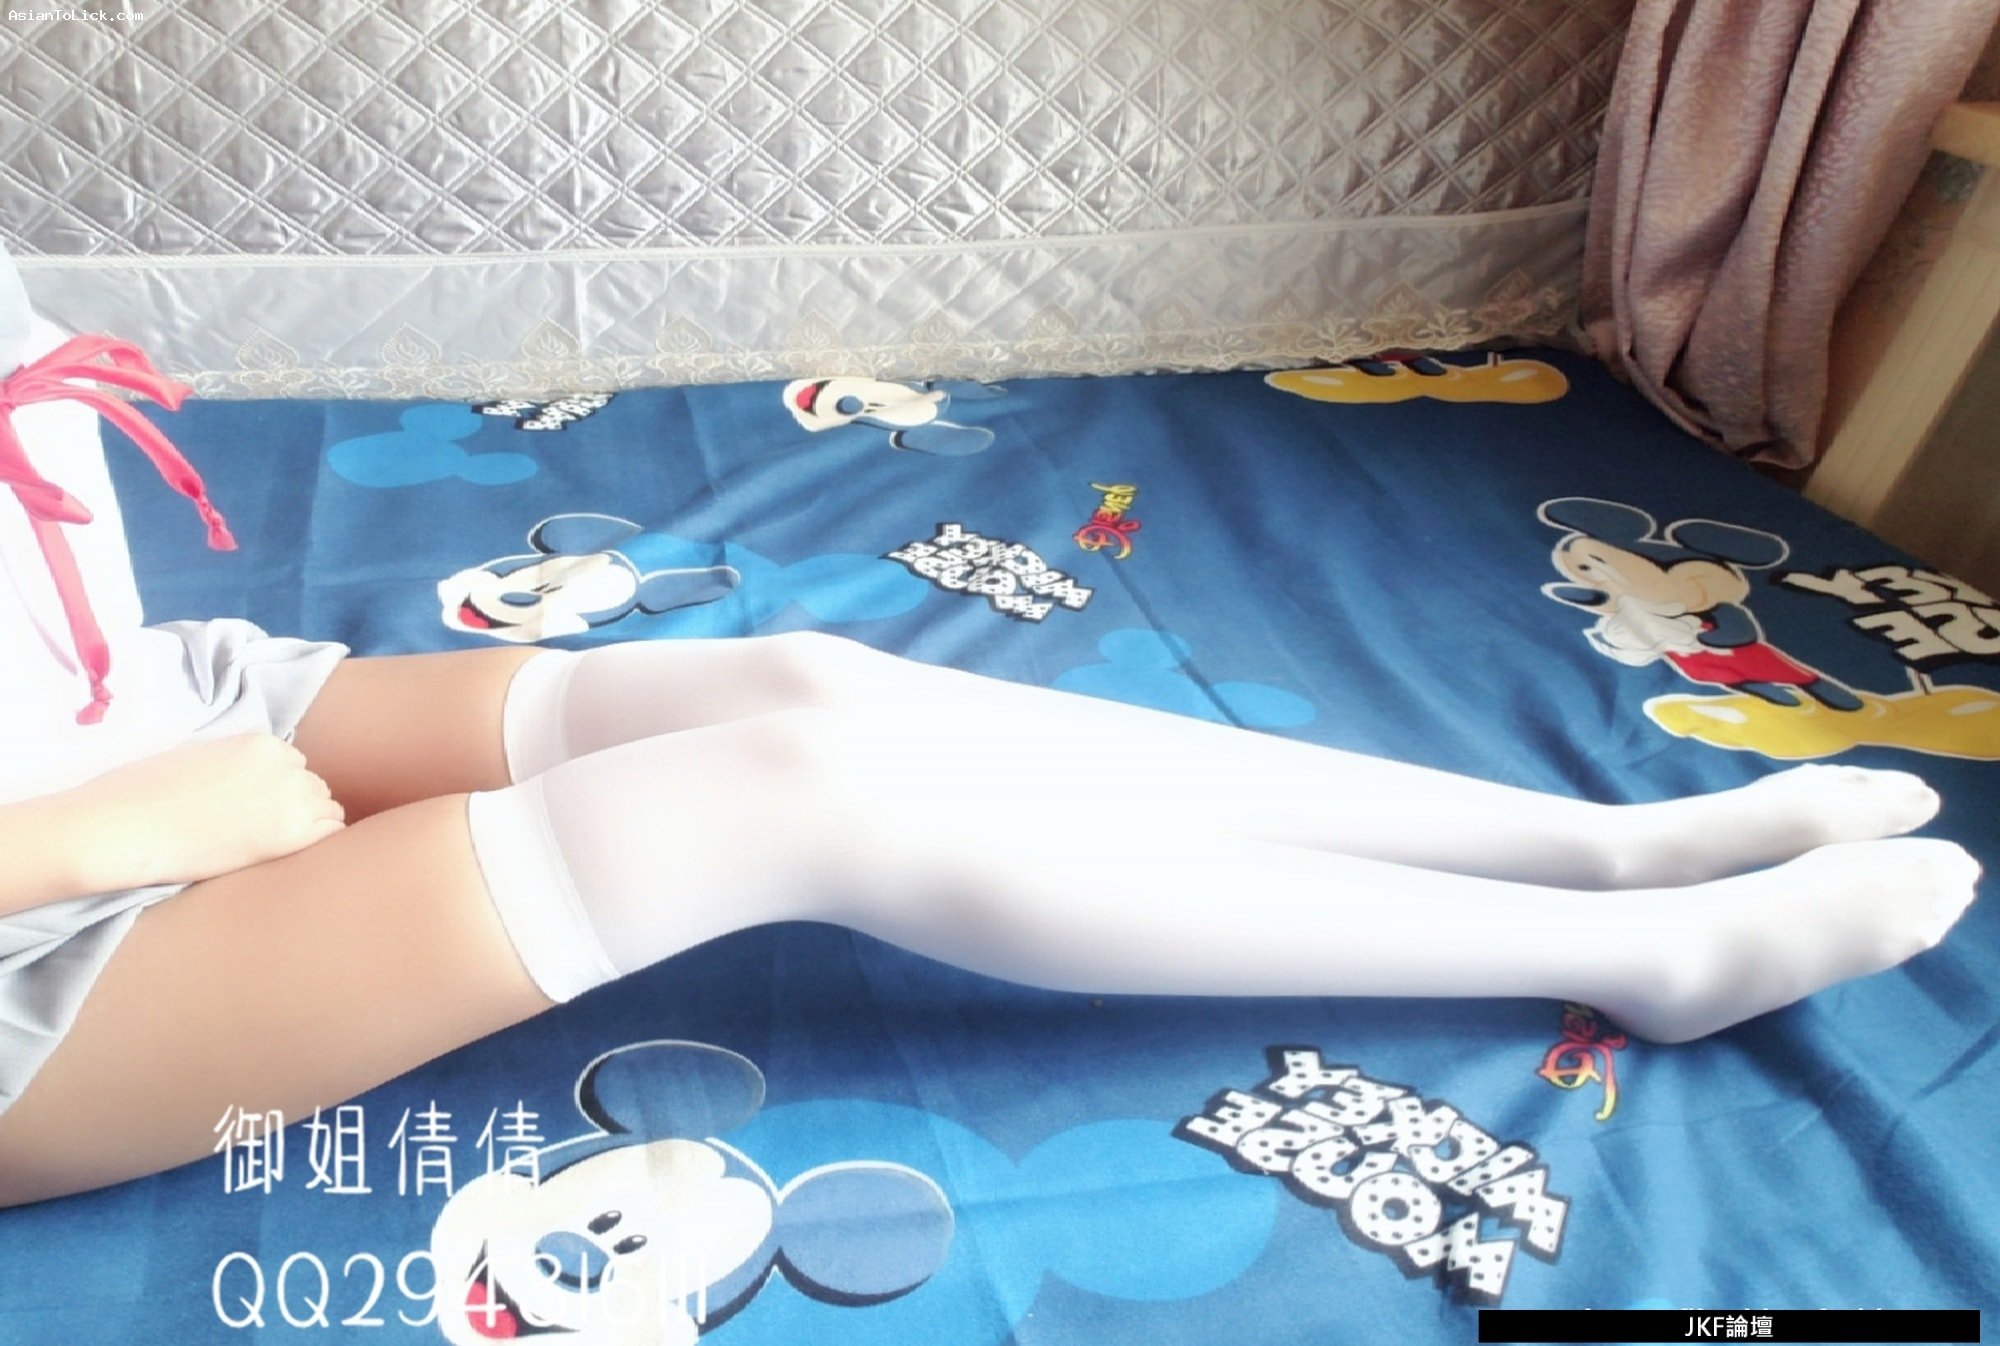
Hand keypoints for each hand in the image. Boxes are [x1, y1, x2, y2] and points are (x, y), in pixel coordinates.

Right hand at [61, 733, 346, 890]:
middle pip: (312, 786)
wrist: (130, 826)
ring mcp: (293, 797)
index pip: (293, 764)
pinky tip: (292, 855)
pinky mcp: (292, 833)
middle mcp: (286, 764)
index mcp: (262, 742)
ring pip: (326, 809)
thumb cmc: (146, 793)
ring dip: (309, 825)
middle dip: (296, 806)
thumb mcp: (200, 756)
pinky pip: (332, 833)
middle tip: (263, 830)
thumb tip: (251, 784)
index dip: (277, 788)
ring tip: (273, 844)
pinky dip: (319, 843)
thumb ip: (237, 763)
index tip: (257, 807)